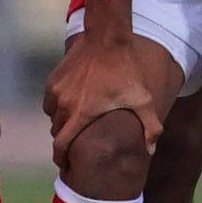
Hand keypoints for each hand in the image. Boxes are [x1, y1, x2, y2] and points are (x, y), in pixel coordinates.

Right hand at [42, 25, 162, 170]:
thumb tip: (151, 150)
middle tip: (76, 143)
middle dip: (64, 140)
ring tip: (74, 122)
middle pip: (57, 132)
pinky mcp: (53, 79)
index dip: (61, 158)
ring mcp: (56, 91)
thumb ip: (150, 127)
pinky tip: (72, 102)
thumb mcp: (142, 99)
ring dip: (60, 122)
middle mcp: (64, 104)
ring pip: (52, 116)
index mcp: (81, 114)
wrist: (107, 37)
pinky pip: (50, 100)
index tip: (66, 165)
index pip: (61, 145)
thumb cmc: (126, 70)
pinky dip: (57, 106)